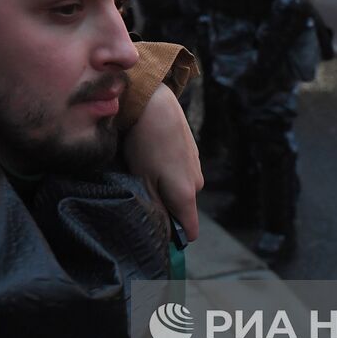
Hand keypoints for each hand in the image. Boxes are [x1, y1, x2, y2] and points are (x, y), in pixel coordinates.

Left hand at [124, 84, 202, 241]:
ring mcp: (195, 164)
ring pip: (179, 187)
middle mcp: (197, 182)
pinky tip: (151, 153)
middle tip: (139, 191)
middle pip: (182, 209)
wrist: (153, 101)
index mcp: (186, 194)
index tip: (154, 230)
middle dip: (164, 206)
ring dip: (164, 185)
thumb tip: (165, 232)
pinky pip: (180, 169)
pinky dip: (167, 167)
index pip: (190, 232)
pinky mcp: (191, 149)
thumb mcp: (143, 180)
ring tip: (142, 168)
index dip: (173, 236)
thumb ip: (157, 208)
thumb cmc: (144, 142)